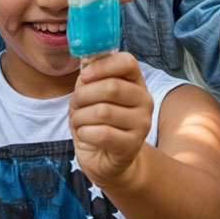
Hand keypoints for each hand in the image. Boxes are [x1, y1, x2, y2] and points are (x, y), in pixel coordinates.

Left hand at [69, 52, 152, 187]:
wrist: (104, 158)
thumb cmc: (96, 121)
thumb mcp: (91, 94)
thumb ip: (91, 75)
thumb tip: (86, 59)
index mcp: (135, 82)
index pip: (127, 62)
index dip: (101, 66)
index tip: (84, 76)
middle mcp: (144, 100)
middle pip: (112, 87)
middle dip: (83, 95)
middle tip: (75, 104)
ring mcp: (142, 124)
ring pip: (103, 111)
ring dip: (80, 116)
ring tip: (79, 121)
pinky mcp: (132, 145)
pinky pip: (102, 134)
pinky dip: (84, 133)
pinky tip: (85, 134)